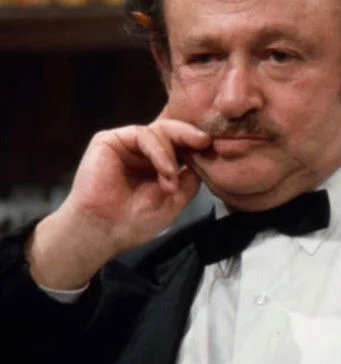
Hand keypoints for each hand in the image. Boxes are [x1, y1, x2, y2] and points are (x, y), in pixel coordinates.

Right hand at [26, 115, 210, 288]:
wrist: (105, 231)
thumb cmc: (135, 222)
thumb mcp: (175, 200)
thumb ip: (190, 179)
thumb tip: (205, 158)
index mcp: (155, 165)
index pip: (179, 145)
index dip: (196, 144)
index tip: (213, 147)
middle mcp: (141, 152)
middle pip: (171, 132)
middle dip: (190, 136)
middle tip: (206, 142)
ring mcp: (126, 145)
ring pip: (160, 131)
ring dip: (171, 156)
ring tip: (170, 182)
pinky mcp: (110, 141)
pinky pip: (143, 134)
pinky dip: (159, 152)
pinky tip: (165, 171)